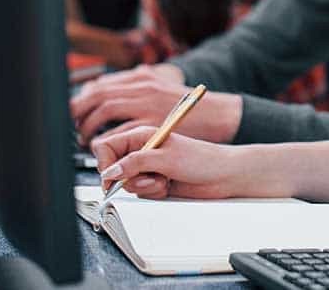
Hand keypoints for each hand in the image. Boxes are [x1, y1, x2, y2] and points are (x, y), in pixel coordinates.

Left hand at [69, 64, 241, 143]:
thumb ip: (145, 89)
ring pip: (104, 110)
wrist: (221, 117)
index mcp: (144, 78)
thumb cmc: (195, 110)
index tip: (76, 112)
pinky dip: (110, 144)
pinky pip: (122, 134)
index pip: (102, 83)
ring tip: (86, 142)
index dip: (83, 99)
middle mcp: (143, 87)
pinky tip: (107, 151)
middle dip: (79, 112)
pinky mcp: (154, 125)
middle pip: (97, 94)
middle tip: (74, 128)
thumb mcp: (165, 91)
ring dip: (91, 127)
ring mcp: (148, 105)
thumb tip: (126, 83)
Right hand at [92, 126, 286, 199]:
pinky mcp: (155, 182)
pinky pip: (140, 192)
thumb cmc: (202, 159)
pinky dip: (152, 192)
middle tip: (146, 178)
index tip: (113, 176)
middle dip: (128, 178)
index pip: (106, 146)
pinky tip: (168, 185)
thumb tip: (110, 172)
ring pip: (127, 183)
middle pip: (113, 168)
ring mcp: (148, 167)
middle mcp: (142, 150)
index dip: (105, 162)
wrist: (223, 176)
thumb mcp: (166, 157)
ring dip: (144, 186)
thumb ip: (135, 163)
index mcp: (141, 135)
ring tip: (163, 179)